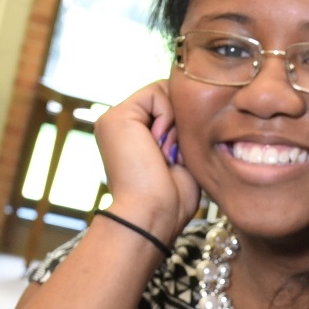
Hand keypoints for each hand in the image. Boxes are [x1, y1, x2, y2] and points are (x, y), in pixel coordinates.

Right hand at [91, 80, 200, 244]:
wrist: (152, 215)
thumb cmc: (171, 198)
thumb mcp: (181, 156)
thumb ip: (180, 127)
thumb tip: (194, 102)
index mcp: (132, 135)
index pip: (168, 107)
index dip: (185, 126)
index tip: (176, 160)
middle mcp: (120, 125)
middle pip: (167, 97)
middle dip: (181, 124)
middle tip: (171, 158)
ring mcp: (114, 119)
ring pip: (163, 92)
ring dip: (175, 124)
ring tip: (164, 154)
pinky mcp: (115, 115)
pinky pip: (157, 93)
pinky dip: (168, 118)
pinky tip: (158, 146)